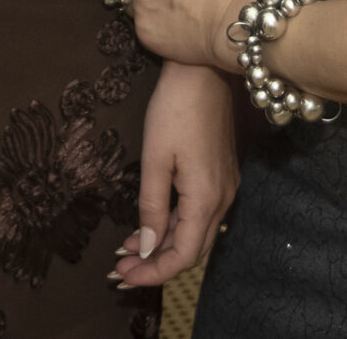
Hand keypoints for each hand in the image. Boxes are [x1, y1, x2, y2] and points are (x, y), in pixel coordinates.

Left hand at [111, 63, 237, 289]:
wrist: (203, 70)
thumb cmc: (175, 109)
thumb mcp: (155, 160)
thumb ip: (152, 208)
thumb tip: (147, 247)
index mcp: (206, 200)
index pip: (183, 256)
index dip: (153, 273)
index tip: (123, 277)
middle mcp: (223, 199)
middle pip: (191, 250)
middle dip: (156, 265)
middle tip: (121, 270)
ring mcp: (225, 187)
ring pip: (195, 233)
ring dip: (164, 246)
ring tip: (127, 250)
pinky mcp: (221, 175)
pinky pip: (199, 214)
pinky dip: (174, 226)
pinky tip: (150, 224)